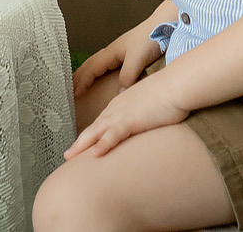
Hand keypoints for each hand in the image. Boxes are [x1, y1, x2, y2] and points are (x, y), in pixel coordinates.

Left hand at [65, 74, 187, 160]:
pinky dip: (103, 144)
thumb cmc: (168, 94)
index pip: (100, 123)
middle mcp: (116, 108)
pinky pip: (114, 134)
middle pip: (93, 128)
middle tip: (66, 155)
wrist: (176, 84)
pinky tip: (94, 154)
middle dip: (79, 143)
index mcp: (119, 104)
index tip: (80, 146)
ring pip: (97, 132)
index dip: (89, 135)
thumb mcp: (149, 103)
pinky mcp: (132, 120)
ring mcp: (122, 114)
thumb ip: (141, 112)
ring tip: (69, 157)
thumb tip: (142, 122)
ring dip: (82, 145)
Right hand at [73, 25, 163, 97]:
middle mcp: (112, 51)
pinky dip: (97, 71)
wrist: (163, 25)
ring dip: (86, 73)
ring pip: (96, 63)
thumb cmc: (151, 38)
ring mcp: (118, 52)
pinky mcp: (126, 54)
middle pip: (89, 64)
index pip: (91, 68)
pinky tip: (101, 76)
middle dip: (78, 77)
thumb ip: (127, 76)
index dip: (82, 81)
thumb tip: (118, 93)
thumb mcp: (137, 59)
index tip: (74, 93)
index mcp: (111, 52)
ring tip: (78, 82)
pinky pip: (106, 64)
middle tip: (69, 89)